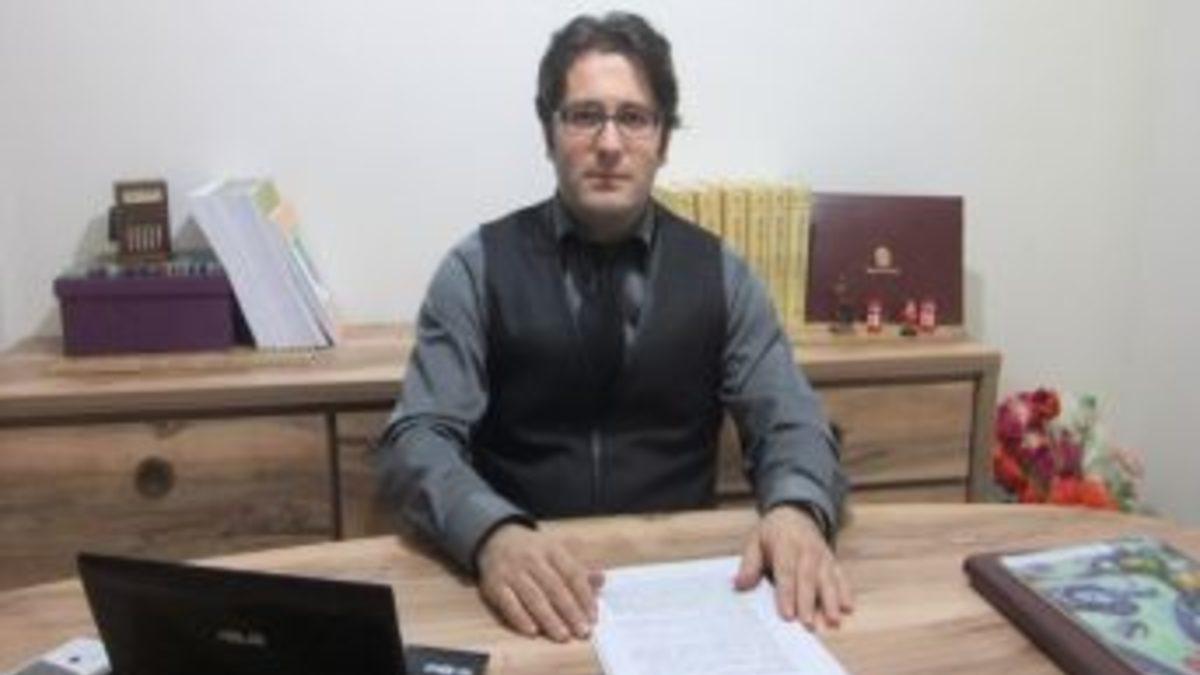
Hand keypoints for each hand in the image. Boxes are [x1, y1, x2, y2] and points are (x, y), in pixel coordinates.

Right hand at [476, 523, 603, 641]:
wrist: (495, 538)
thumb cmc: (533, 551)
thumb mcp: (556, 552)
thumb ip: (578, 569)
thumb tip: (601, 580)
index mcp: (552, 549)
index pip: (572, 574)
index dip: (584, 596)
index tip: (593, 617)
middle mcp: (532, 559)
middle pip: (554, 587)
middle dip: (570, 611)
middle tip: (582, 631)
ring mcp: (512, 571)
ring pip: (533, 597)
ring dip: (549, 618)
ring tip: (562, 635)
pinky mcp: (494, 584)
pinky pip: (508, 603)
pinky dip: (520, 617)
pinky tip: (533, 631)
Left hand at [734, 505, 853, 629]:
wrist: (795, 513)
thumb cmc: (773, 532)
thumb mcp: (755, 541)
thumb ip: (749, 564)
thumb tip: (738, 585)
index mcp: (785, 545)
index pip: (786, 572)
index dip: (787, 594)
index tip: (787, 614)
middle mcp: (806, 550)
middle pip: (808, 579)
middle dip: (809, 602)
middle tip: (808, 624)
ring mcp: (822, 556)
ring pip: (827, 580)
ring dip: (831, 601)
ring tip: (832, 620)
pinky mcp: (832, 561)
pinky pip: (840, 576)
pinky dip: (845, 592)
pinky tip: (848, 607)